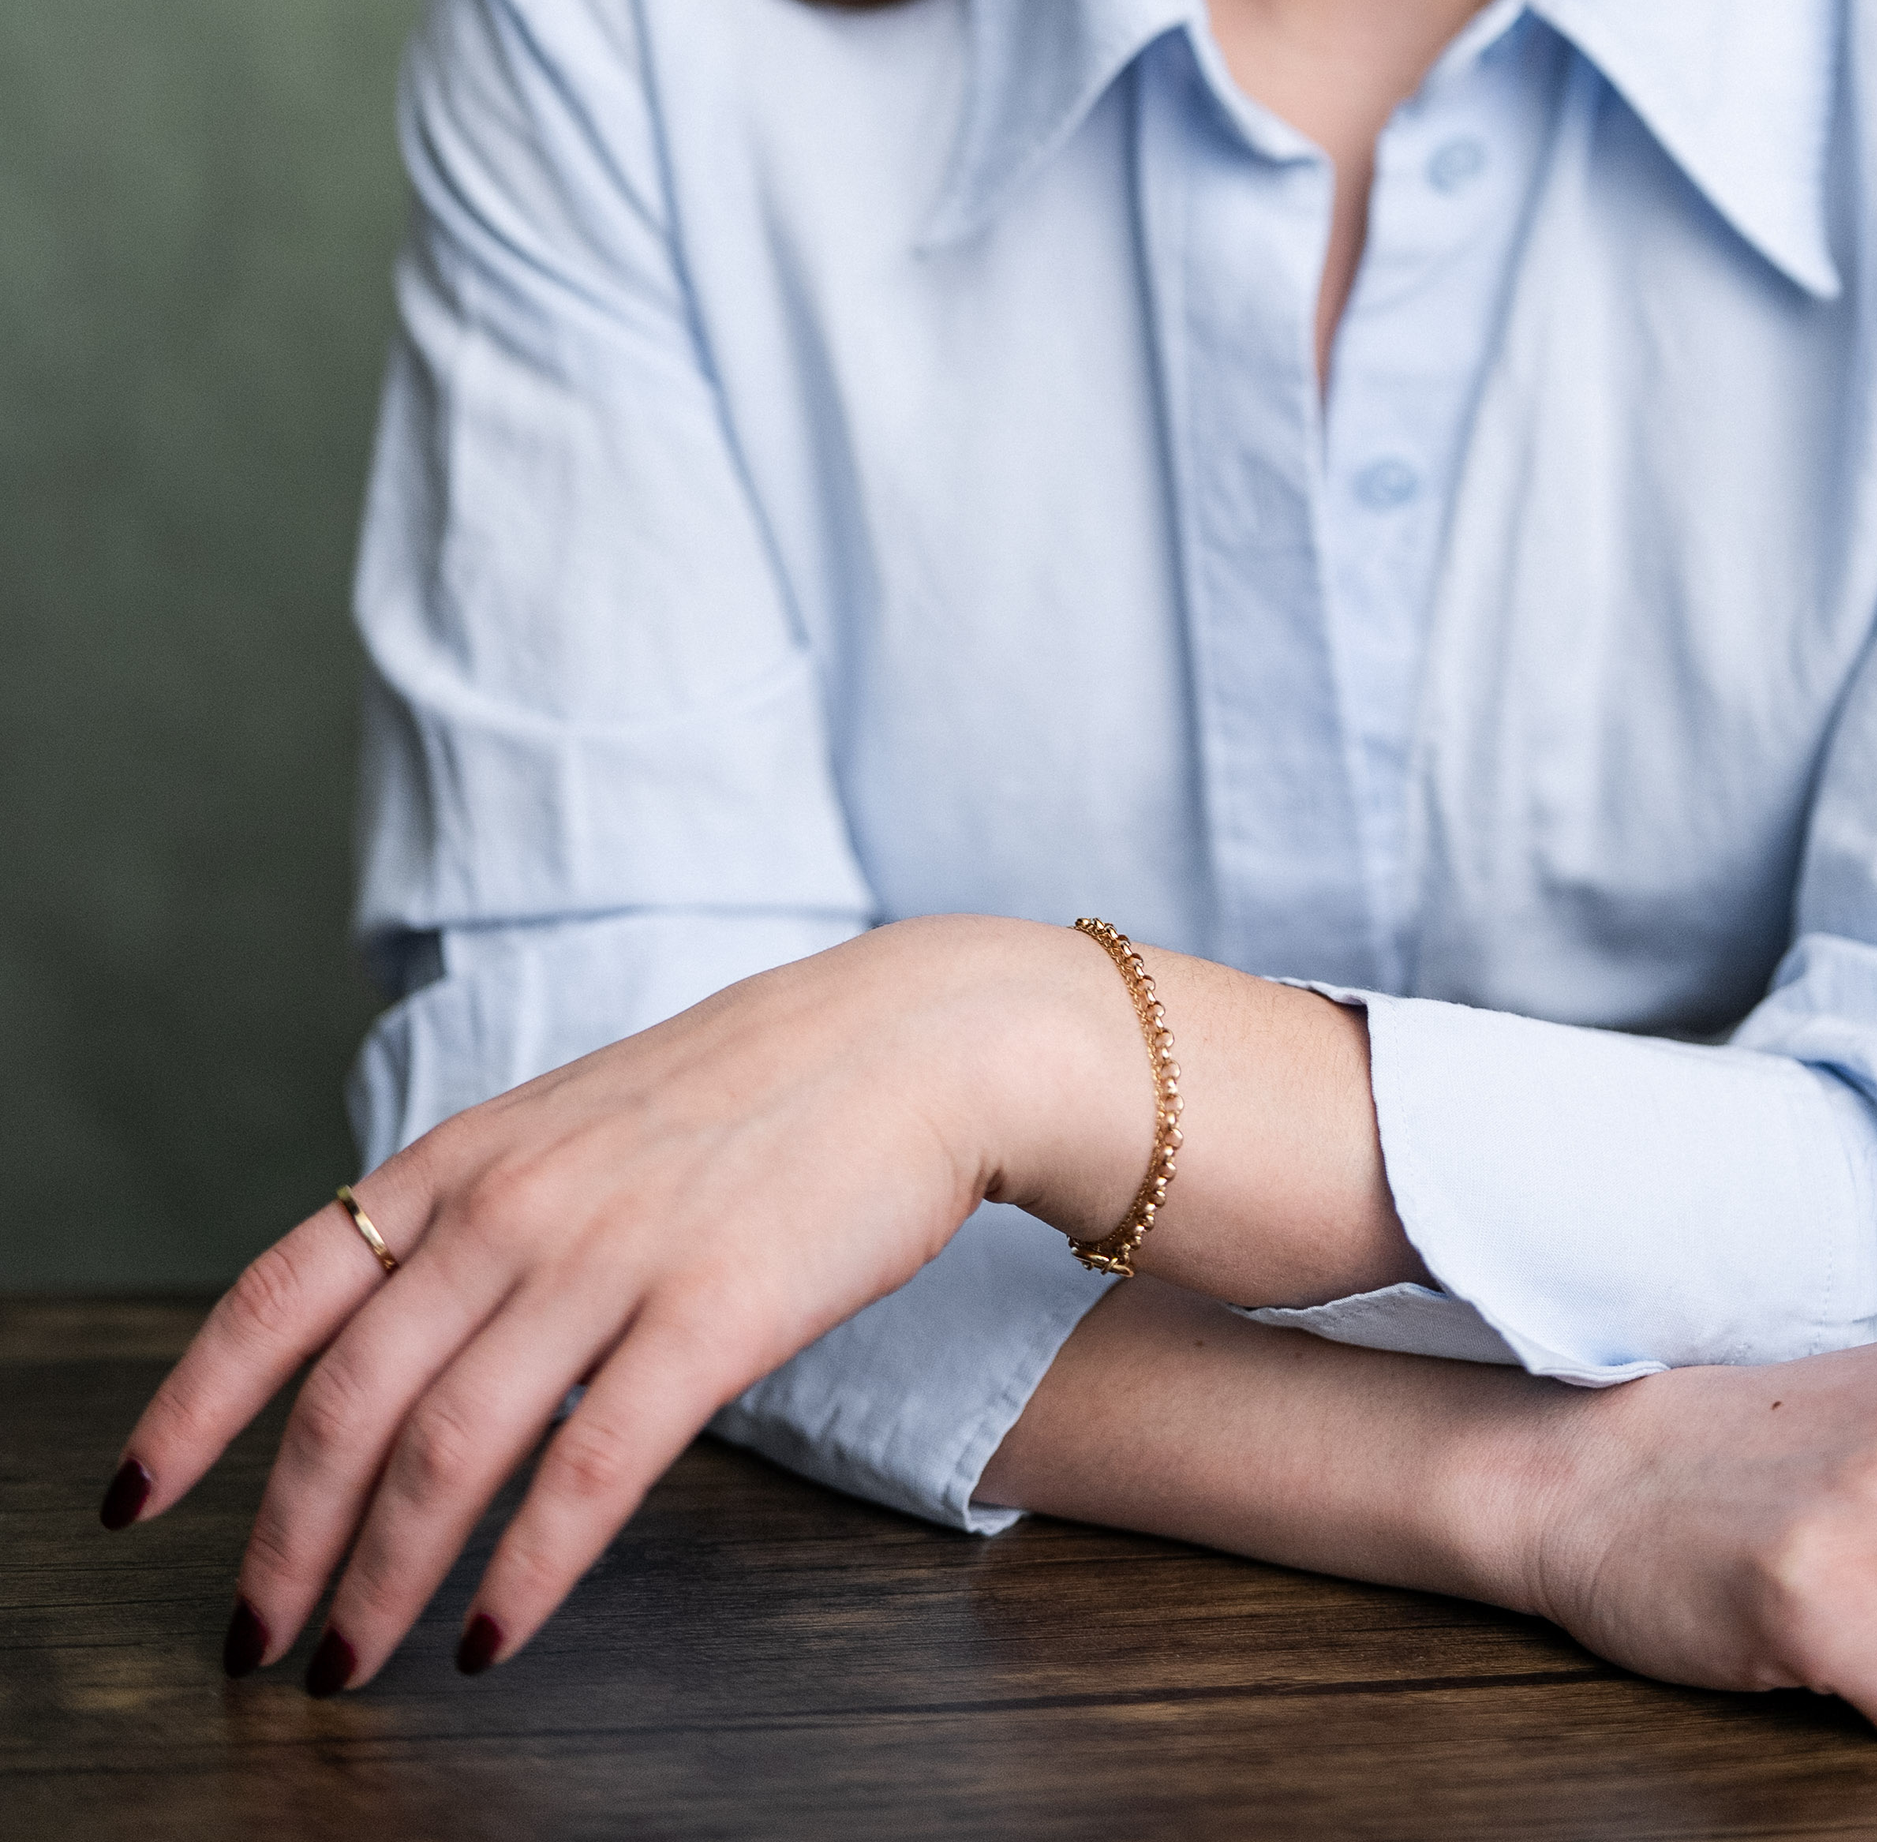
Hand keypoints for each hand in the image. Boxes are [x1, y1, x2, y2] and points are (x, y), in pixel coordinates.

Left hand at [101, 919, 1146, 1688]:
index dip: (193, 1406)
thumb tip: (393, 1334)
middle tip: (255, 1643)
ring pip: (447, 1449)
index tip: (134, 1502)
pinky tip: (495, 1636)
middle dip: (282, 1542)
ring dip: (381, 1581)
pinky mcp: (710, 1317)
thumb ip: (481, 1213)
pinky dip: (523, 1572)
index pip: (281, 1290)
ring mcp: (610, 1256)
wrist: (917, 1039)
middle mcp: (515, 1205)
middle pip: (349, 1401)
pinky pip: (588, 1473)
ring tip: (351, 1662)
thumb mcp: (575, 1122)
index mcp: (468, 1156)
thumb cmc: (755, 1093)